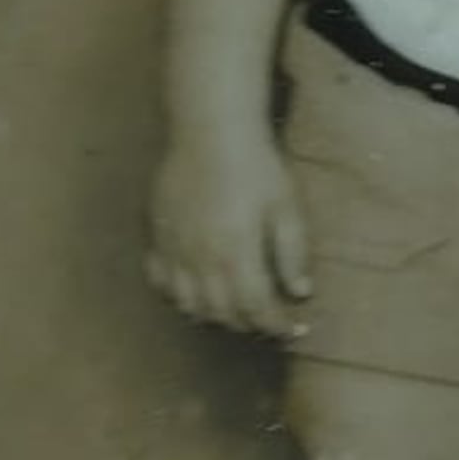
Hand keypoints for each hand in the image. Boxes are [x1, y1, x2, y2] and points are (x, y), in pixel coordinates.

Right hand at [146, 129, 311, 334]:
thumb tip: (301, 293)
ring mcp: (175, 249)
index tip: (294, 330)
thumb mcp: (286, 206)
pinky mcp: (157, 235)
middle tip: (269, 321)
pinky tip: (196, 291)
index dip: (278, 326)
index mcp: (236, 252)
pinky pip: (160, 280)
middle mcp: (201, 258)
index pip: (257, 309)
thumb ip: (292, 253)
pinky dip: (177, 295)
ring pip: (189, 304)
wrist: (211, 129)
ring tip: (236, 311)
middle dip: (250, 324)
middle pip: (223, 313)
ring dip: (214, 316)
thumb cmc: (255, 165)